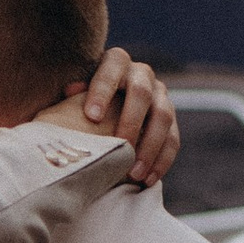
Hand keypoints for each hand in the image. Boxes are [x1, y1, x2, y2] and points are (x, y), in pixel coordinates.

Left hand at [71, 43, 179, 187]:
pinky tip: (148, 180)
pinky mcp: (170, 118)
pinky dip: (162, 160)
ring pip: (163, 117)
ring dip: (150, 147)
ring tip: (134, 174)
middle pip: (141, 93)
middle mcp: (142, 74)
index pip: (111, 69)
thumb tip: (69, 91)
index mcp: (116, 62)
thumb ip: (71, 95)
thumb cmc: (79, 105)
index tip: (91, 116)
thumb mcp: (72, 96)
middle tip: (119, 148)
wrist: (102, 111)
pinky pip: (173, 138)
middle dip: (130, 122)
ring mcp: (160, 95)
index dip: (102, 91)